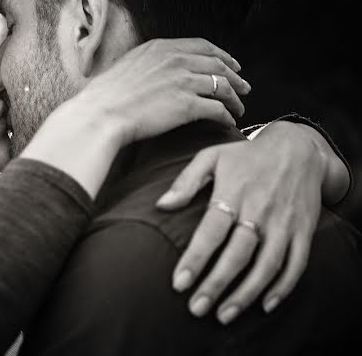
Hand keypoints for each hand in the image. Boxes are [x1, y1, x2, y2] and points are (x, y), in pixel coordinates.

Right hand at [22, 38, 248, 197]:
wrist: (100, 114)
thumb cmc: (105, 96)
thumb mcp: (127, 66)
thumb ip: (148, 64)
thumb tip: (157, 72)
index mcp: (160, 47)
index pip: (201, 45)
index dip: (221, 55)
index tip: (230, 64)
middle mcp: (175, 59)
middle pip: (218, 64)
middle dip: (235, 76)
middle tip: (244, 86)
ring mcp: (183, 80)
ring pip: (223, 86)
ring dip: (235, 98)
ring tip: (239, 107)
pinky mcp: (188, 104)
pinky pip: (218, 108)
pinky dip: (227, 115)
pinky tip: (229, 121)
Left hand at [156, 121, 327, 323]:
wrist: (298, 148)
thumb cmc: (245, 155)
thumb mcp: (212, 157)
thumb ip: (186, 181)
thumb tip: (160, 205)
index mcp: (233, 192)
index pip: (211, 230)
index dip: (195, 258)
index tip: (178, 283)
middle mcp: (260, 210)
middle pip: (238, 254)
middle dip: (216, 284)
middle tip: (196, 308)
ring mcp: (284, 223)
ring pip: (267, 265)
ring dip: (246, 293)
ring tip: (224, 315)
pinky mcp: (303, 231)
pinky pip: (296, 265)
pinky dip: (282, 288)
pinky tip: (264, 305)